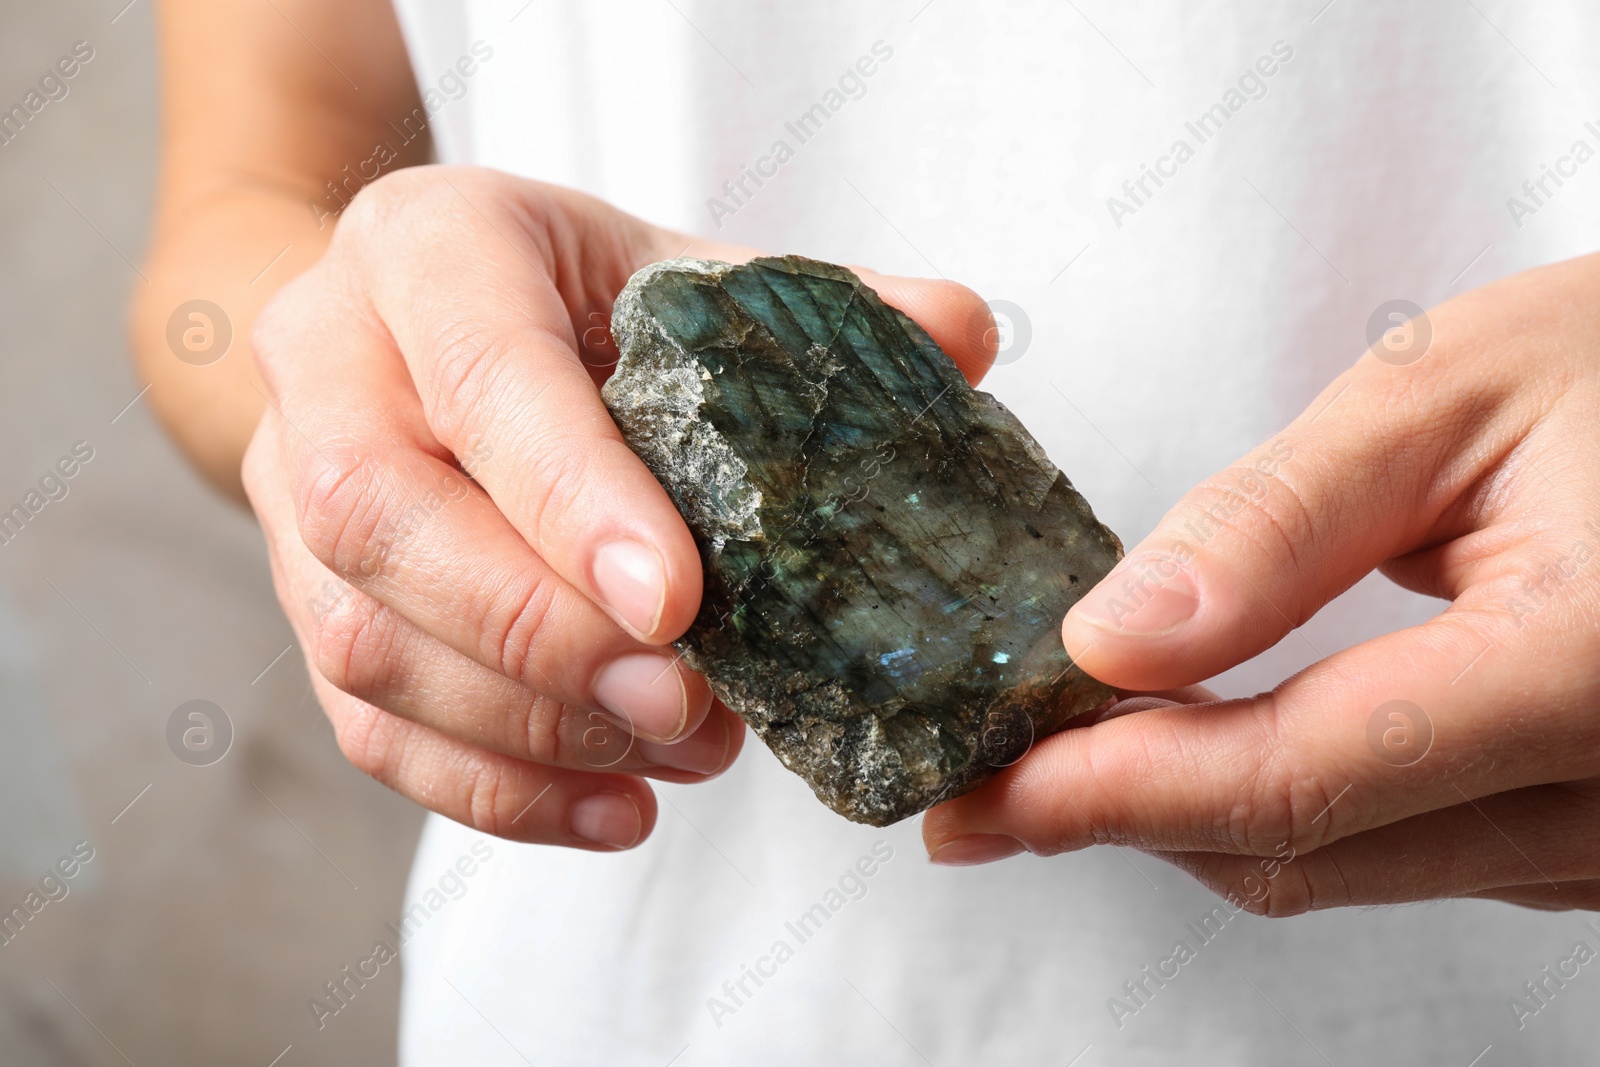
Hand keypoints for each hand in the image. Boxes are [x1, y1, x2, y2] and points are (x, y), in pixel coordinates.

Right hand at [244, 166, 992, 849]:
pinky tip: (620, 805)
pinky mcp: (305, 600)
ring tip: (683, 747)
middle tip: (688, 702)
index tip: (679, 603)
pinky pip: (368, 725)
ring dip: (533, 727)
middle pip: (383, 520)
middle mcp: (329, 365)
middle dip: (542, 635)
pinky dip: (497, 789)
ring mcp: (287, 490)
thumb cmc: (563, 296)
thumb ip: (814, 301)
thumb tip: (964, 332)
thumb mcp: (678, 267)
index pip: (480, 373)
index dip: (570, 494)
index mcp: (425, 247)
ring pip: (364, 642)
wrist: (407, 320)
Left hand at [925, 253, 1599, 913]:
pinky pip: (1404, 855)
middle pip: (1305, 850)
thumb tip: (1113, 641)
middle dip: (1122, 815)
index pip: (1298, 775)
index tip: (982, 789)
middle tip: (984, 778)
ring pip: (1345, 869)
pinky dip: (1283, 809)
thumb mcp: (1449, 394)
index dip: (1113, 790)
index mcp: (1587, 668)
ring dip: (1193, 818)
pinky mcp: (1596, 836)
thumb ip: (1275, 527)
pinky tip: (1205, 747)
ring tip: (1069, 753)